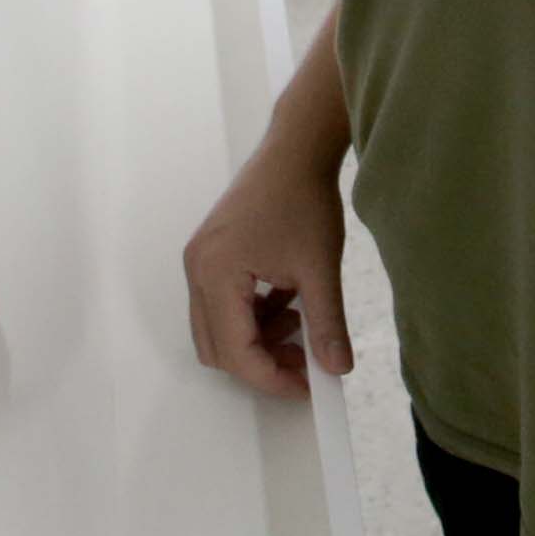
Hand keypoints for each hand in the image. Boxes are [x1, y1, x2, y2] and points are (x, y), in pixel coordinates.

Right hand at [182, 143, 354, 399]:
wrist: (295, 148)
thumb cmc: (304, 199)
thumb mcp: (320, 267)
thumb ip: (327, 324)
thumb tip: (337, 370)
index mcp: (216, 274)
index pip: (236, 352)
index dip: (272, 378)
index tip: (307, 387)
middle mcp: (197, 269)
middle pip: (218, 348)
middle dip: (261, 363)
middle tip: (304, 363)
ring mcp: (200, 260)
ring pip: (218, 329)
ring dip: (256, 340)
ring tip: (301, 328)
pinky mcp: (210, 253)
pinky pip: (222, 305)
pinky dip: (251, 317)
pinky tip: (287, 303)